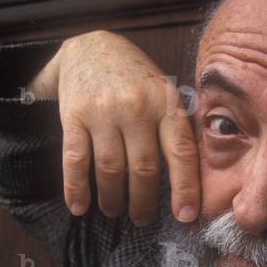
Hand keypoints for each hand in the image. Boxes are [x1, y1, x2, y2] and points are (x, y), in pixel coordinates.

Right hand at [32, 30, 199, 225]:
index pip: (181, 152)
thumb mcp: (164, 92)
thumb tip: (192, 182)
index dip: (185, 188)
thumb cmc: (135, 79)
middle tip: (142, 219)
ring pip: (111, 170)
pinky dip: (76, 189)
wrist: (91, 48)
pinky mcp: (74, 115)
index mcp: (166, 103)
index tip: (186, 217)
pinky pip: (75, 161)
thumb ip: (176, 128)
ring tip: (115, 211)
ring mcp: (103, 111)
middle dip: (143, 202)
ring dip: (113, 199)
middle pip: (144, 169)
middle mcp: (137, 107)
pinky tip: (79, 207)